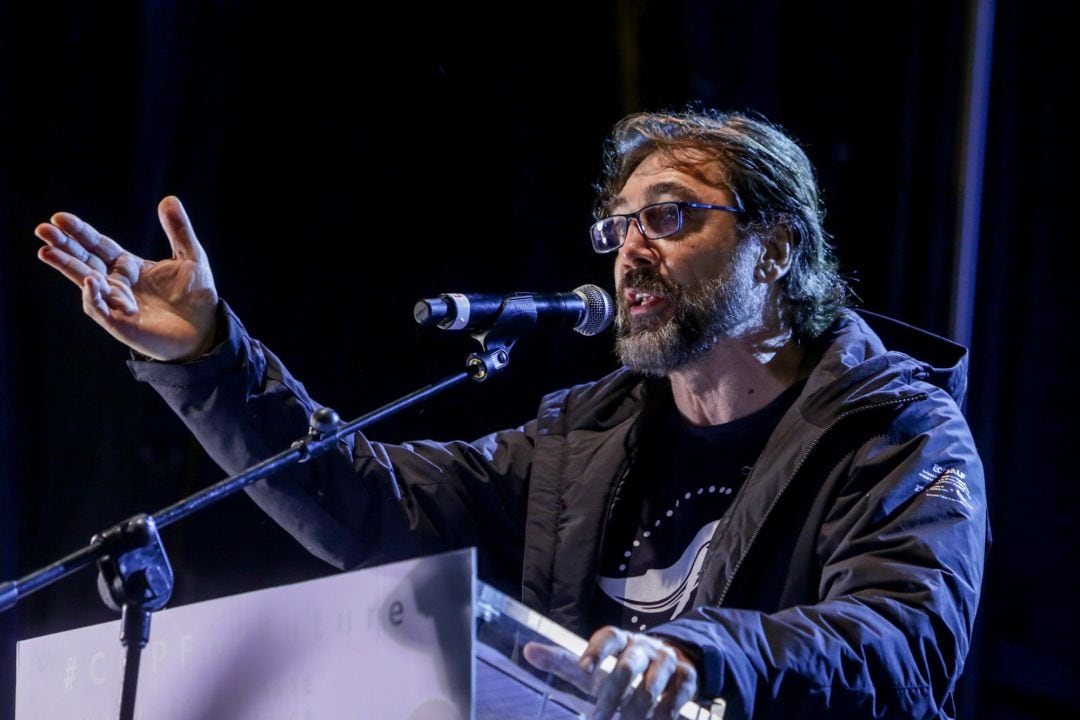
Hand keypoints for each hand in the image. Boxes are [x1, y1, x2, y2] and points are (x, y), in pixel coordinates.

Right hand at [35, 196, 218, 360]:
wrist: (206, 329)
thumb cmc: (196, 295)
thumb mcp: (191, 256)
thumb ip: (179, 230)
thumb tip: (169, 198)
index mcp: (129, 265)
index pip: (98, 245)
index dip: (80, 232)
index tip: (59, 217)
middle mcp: (117, 283)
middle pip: (85, 260)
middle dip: (64, 246)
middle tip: (42, 229)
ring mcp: (117, 303)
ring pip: (86, 282)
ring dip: (68, 267)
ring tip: (46, 252)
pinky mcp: (121, 323)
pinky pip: (101, 309)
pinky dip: (94, 296)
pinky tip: (89, 280)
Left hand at [523, 626, 698, 719]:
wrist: (673, 663)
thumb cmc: (621, 666)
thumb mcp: (594, 665)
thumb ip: (562, 661)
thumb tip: (527, 650)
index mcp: (620, 640)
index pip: (608, 637)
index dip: (596, 650)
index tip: (583, 668)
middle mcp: (643, 646)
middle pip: (628, 665)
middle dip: (614, 694)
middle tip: (599, 717)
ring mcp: (667, 660)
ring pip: (652, 683)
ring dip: (638, 708)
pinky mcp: (687, 677)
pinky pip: (678, 695)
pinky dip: (666, 712)